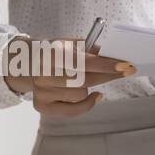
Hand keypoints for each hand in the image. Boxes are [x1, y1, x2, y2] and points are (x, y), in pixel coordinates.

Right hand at [3, 37, 135, 117]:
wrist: (27, 61)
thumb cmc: (57, 51)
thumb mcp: (72, 43)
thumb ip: (92, 50)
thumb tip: (117, 58)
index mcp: (53, 54)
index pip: (84, 62)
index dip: (107, 65)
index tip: (127, 66)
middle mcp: (43, 74)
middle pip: (85, 80)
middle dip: (109, 75)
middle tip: (124, 70)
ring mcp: (41, 91)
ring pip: (80, 95)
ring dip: (91, 87)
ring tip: (86, 78)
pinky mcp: (41, 105)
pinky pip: (73, 111)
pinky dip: (86, 104)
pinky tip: (93, 96)